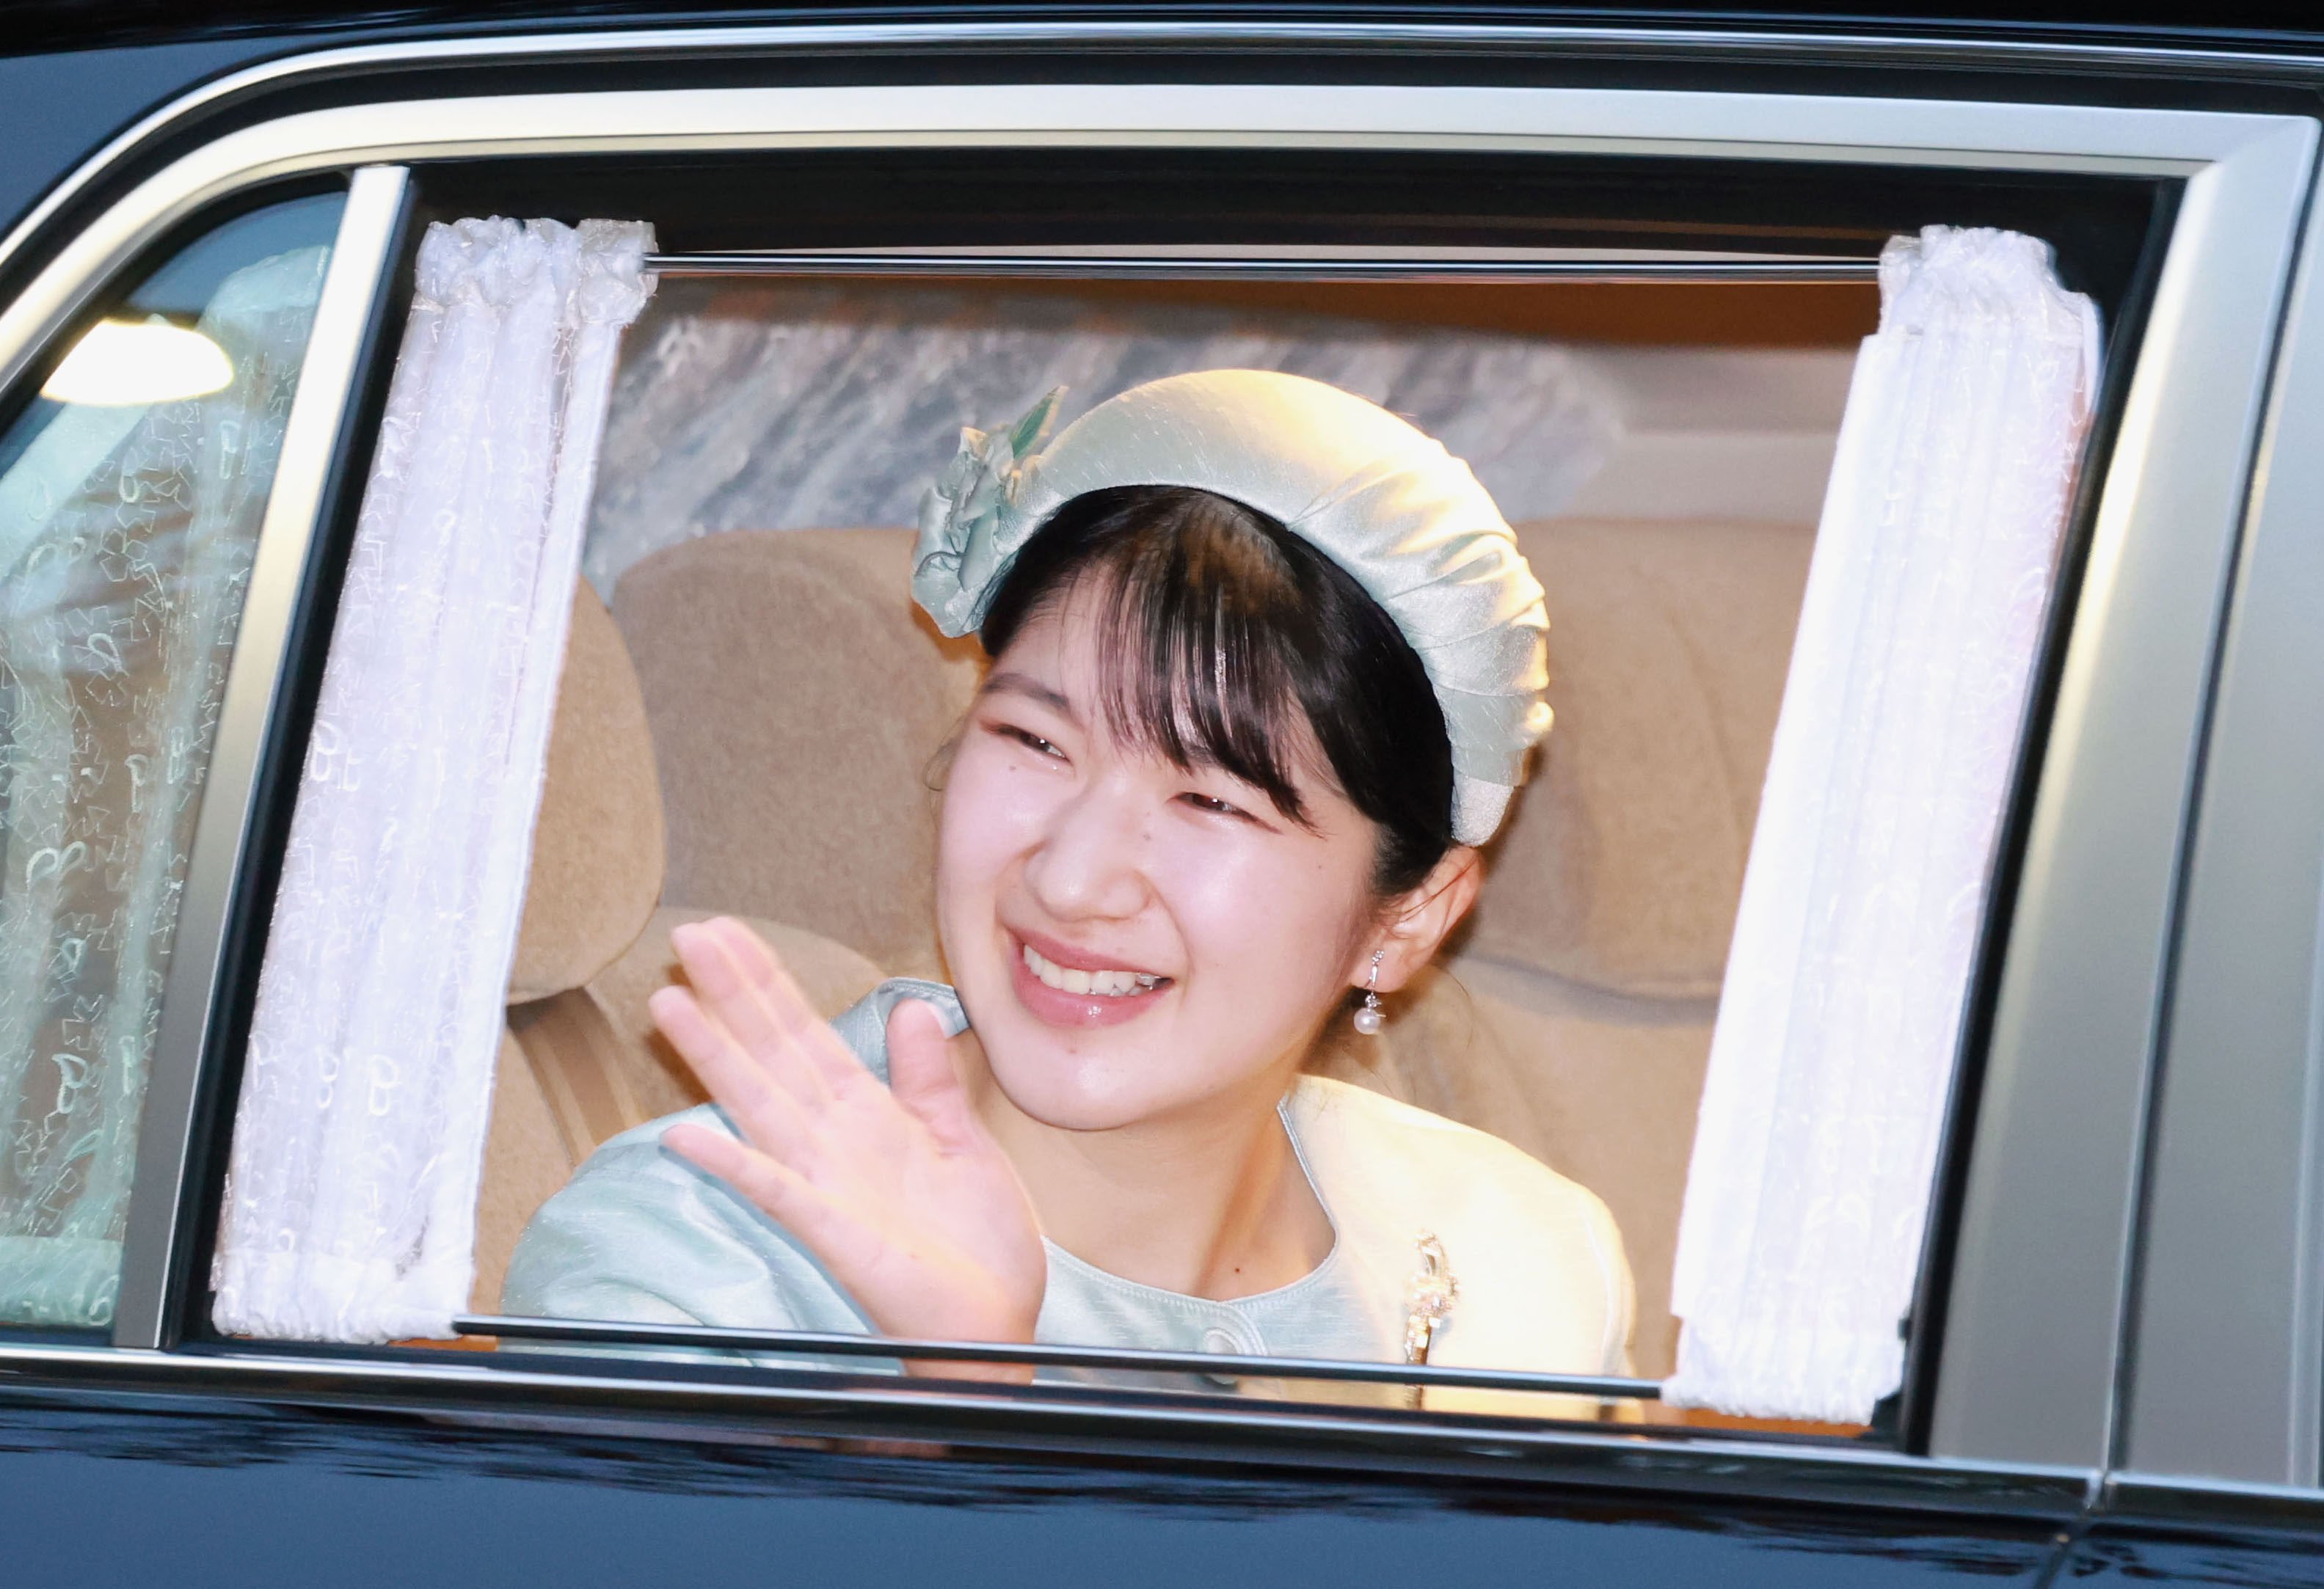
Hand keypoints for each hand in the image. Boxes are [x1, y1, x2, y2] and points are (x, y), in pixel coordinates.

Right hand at [653, 917, 1045, 1380]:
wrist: (998, 1325)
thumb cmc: (977, 1245)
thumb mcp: (963, 1142)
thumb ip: (930, 1078)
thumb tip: (913, 1006)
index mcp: (867, 1117)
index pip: (806, 1036)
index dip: (769, 984)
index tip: (729, 933)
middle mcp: (834, 1144)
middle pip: (773, 1055)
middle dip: (733, 995)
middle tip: (688, 935)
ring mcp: (827, 1187)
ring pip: (760, 1107)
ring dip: (715, 1057)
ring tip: (669, 1004)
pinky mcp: (835, 1234)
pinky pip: (778, 1193)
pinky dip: (734, 1165)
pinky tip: (685, 1139)